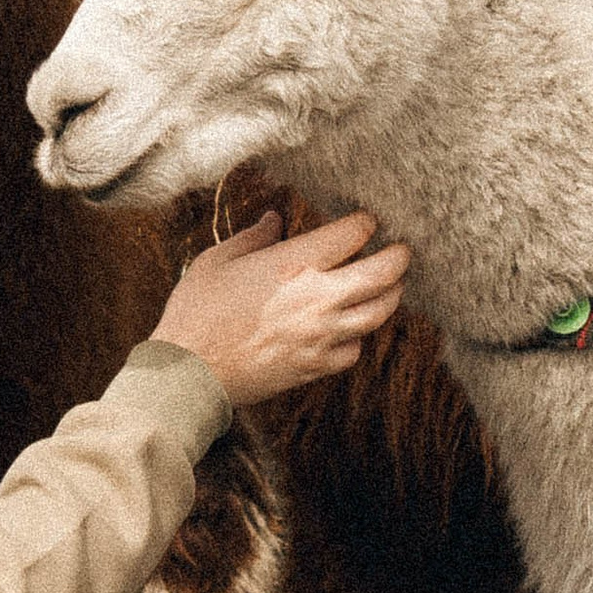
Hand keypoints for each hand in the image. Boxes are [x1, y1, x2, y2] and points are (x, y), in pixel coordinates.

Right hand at [152, 210, 409, 409]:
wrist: (189, 373)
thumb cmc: (196, 312)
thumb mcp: (217, 261)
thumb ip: (254, 237)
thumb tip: (274, 219)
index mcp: (294, 263)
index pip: (353, 233)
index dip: (365, 222)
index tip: (366, 220)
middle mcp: (317, 298)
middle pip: (383, 273)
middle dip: (399, 257)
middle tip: (403, 250)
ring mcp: (321, 335)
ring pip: (378, 313)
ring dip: (389, 296)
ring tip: (390, 287)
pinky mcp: (315, 366)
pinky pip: (354, 350)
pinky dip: (357, 337)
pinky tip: (349, 329)